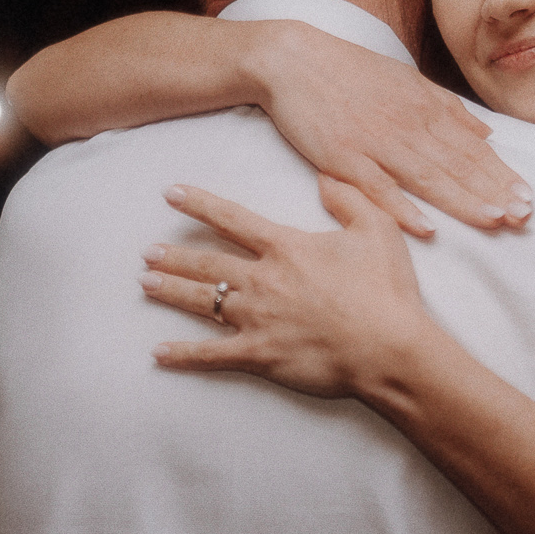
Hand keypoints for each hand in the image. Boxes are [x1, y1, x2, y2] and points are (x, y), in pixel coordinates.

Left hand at [141, 179, 439, 397]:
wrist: (389, 349)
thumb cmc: (386, 291)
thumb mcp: (378, 229)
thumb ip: (349, 198)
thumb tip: (325, 177)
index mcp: (285, 247)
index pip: (231, 218)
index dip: (199, 204)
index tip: (171, 193)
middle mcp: (262, 280)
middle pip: (207, 262)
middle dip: (174, 255)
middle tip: (148, 251)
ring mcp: (256, 319)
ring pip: (201, 302)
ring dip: (170, 291)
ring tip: (145, 283)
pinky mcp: (259, 355)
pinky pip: (211, 355)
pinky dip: (182, 356)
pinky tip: (157, 354)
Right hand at [249, 24, 530, 237]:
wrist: (291, 58)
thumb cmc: (349, 71)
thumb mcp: (407, 80)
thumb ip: (448, 109)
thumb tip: (487, 133)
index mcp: (424, 108)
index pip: (471, 147)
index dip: (500, 174)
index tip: (528, 198)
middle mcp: (406, 125)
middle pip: (457, 164)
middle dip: (493, 191)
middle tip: (524, 216)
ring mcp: (375, 142)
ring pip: (427, 176)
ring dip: (462, 200)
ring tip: (494, 221)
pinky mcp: (342, 157)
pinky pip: (378, 187)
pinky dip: (402, 208)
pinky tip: (426, 228)